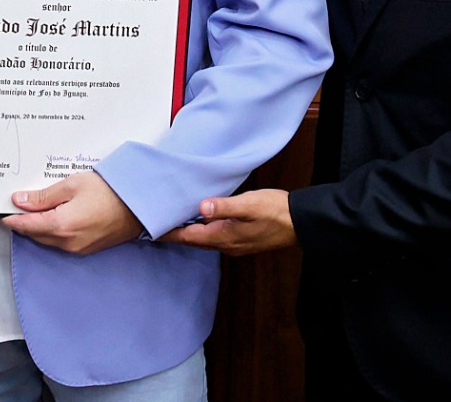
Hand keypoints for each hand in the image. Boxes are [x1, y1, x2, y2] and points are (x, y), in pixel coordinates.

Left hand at [1, 171, 142, 254]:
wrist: (140, 205)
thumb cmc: (110, 191)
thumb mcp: (72, 185)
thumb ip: (43, 196)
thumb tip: (19, 201)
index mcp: (61, 226)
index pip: (26, 225)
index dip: (11, 218)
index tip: (2, 211)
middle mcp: (67, 243)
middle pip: (35, 234)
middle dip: (25, 221)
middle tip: (19, 204)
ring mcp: (78, 249)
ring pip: (48, 239)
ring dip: (40, 226)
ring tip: (39, 207)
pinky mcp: (86, 249)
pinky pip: (62, 242)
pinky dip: (54, 230)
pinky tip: (57, 215)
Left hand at [158, 189, 295, 255]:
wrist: (301, 223)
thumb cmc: (275, 211)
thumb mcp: (248, 204)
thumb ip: (224, 207)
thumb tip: (201, 207)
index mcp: (223, 236)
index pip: (188, 236)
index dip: (168, 232)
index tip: (149, 229)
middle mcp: (226, 245)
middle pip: (193, 241)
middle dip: (174, 234)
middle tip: (155, 225)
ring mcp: (235, 245)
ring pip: (204, 241)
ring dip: (188, 233)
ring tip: (173, 222)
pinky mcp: (242, 241)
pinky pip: (215, 239)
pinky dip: (202, 232)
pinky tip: (202, 222)